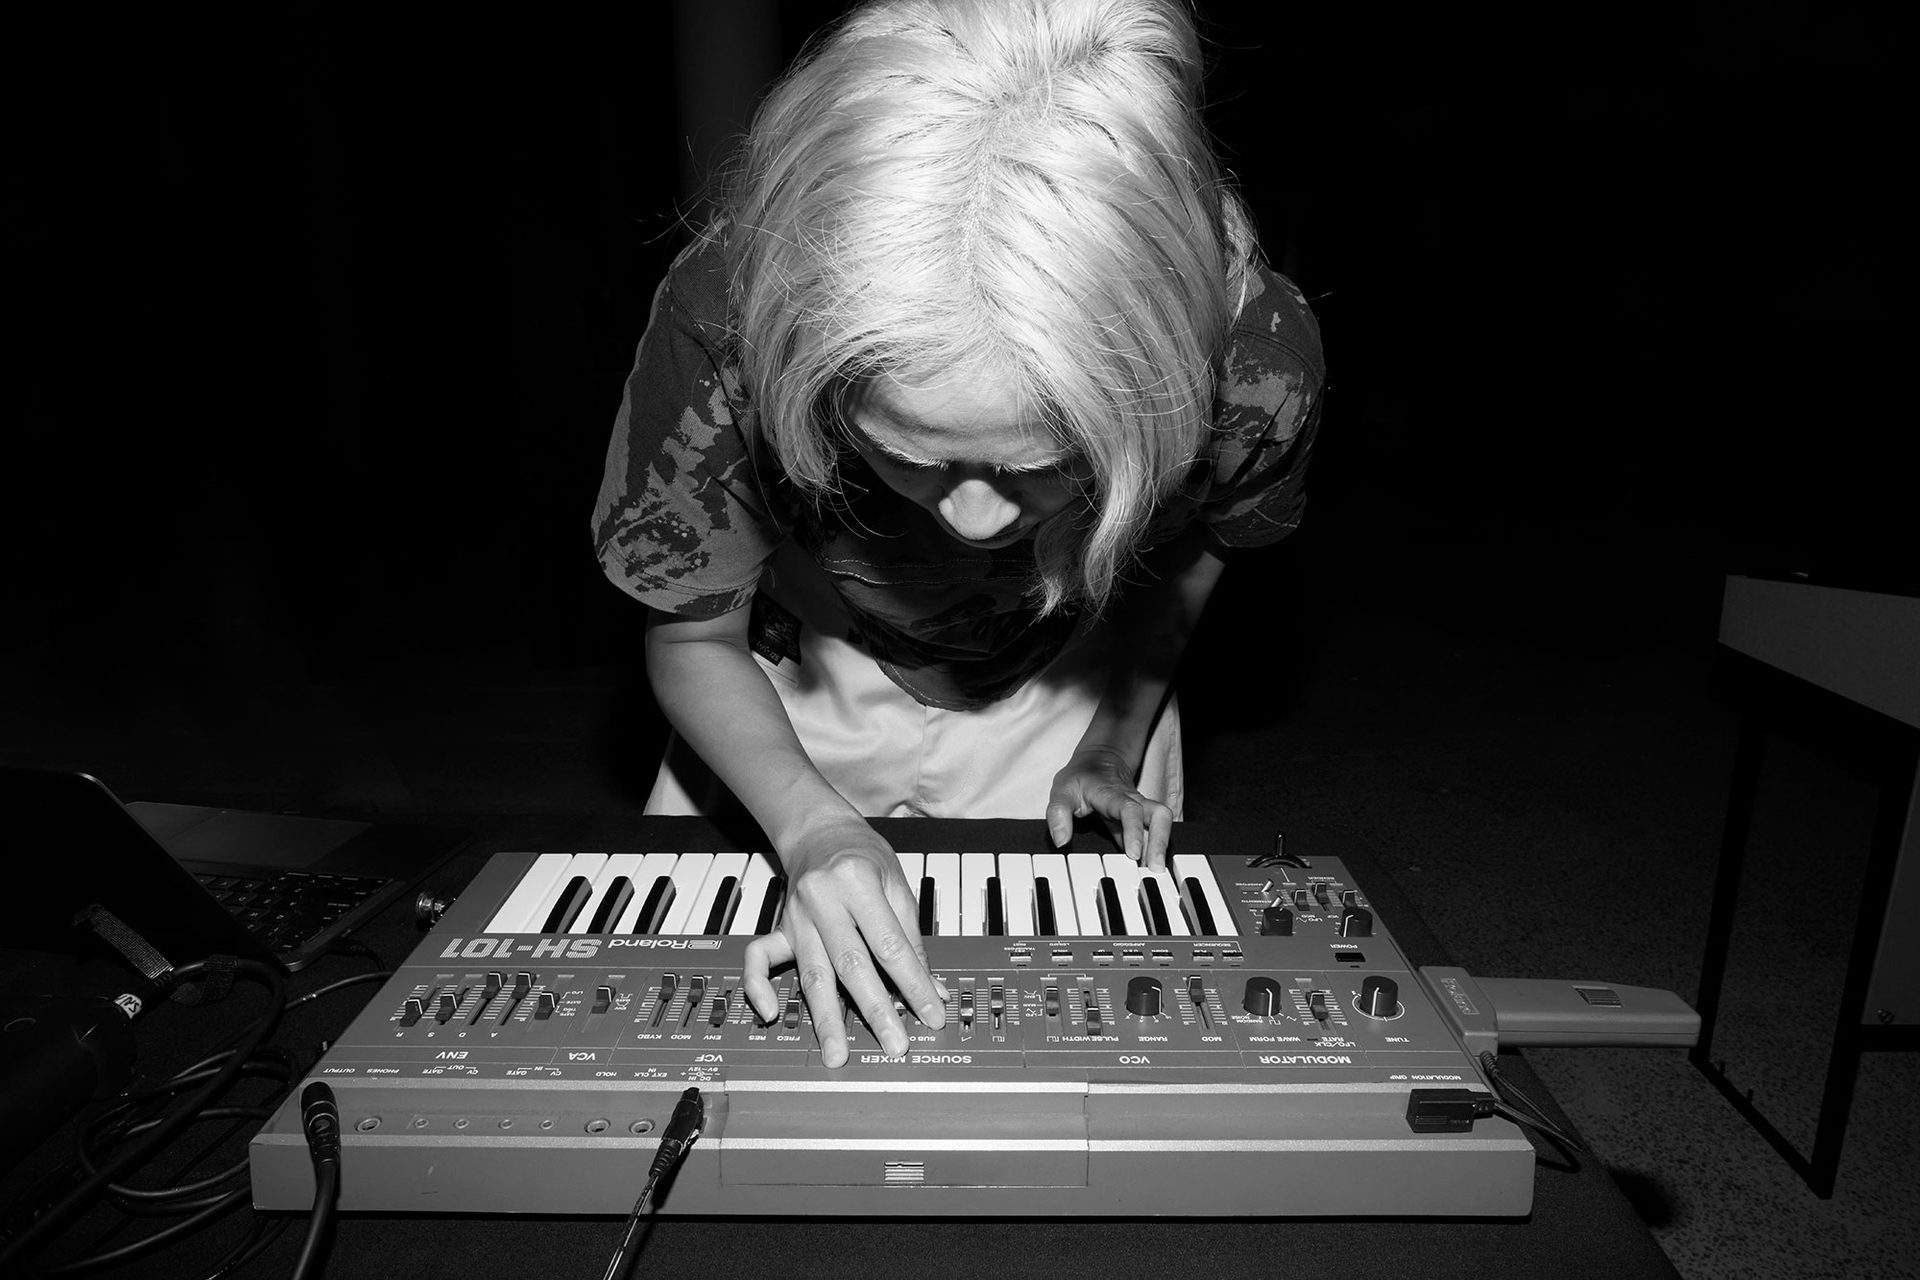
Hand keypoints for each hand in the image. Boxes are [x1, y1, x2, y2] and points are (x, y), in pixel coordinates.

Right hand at [742, 814, 947, 1066]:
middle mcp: (823, 899)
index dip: (914, 984)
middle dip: (876, 1010)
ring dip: (826, 1018)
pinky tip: (769, 1012)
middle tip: (894, 1044)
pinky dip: (758, 986)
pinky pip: (758, 958)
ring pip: (811, 973)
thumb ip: (912, 938)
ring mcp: (796, 916)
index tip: (932, 1013)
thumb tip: (931, 989)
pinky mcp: (779, 928)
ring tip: (837, 1053)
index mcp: (858, 882)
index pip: (891, 945)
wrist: (819, 830)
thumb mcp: (897, 884)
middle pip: (851, 964)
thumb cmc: (863, 855)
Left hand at [1046, 745, 1174, 867]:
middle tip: (1155, 867)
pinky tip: (1146, 867)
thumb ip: (1058, 814)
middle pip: (1159, 816)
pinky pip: (1150, 834)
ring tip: (1154, 870)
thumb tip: (1061, 840)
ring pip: (1160, 824)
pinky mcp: (1138, 821)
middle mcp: (1132, 801)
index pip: (1129, 810)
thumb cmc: (1081, 777)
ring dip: (1160, 847)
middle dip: (1160, 842)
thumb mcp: (1061, 790)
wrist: (1098, 762)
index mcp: (1113, 794)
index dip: (1134, 831)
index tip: (1133, 853)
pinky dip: (1151, 850)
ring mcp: (1139, 810)